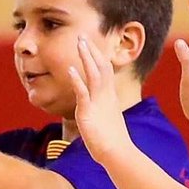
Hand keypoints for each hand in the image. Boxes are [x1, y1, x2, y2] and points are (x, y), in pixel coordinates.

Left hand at [68, 35, 133, 163]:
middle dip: (92, 50)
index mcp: (109, 97)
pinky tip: (70, 69)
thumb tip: (99, 110)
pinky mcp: (89, 112)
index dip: (98, 56)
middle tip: (82, 35)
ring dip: (86, 57)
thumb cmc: (112, 141)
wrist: (117, 153)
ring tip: (79, 43)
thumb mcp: (107, 120)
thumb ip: (102, 111)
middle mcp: (106, 96)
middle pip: (100, 67)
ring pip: (93, 74)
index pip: (105, 71)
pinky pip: (83, 93)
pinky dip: (77, 80)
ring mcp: (98, 103)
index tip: (91, 44)